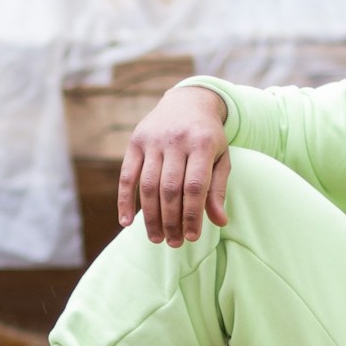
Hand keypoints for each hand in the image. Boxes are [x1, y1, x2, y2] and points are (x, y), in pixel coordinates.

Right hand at [119, 84, 230, 247]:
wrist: (188, 102)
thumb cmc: (208, 138)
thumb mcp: (221, 159)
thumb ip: (218, 189)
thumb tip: (220, 222)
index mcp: (202, 144)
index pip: (194, 186)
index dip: (192, 214)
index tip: (192, 237)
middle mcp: (175, 140)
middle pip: (170, 189)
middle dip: (171, 220)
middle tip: (174, 243)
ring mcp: (153, 140)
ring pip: (148, 185)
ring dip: (151, 216)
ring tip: (157, 238)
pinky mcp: (135, 142)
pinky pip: (127, 176)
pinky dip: (124, 201)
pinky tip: (126, 223)